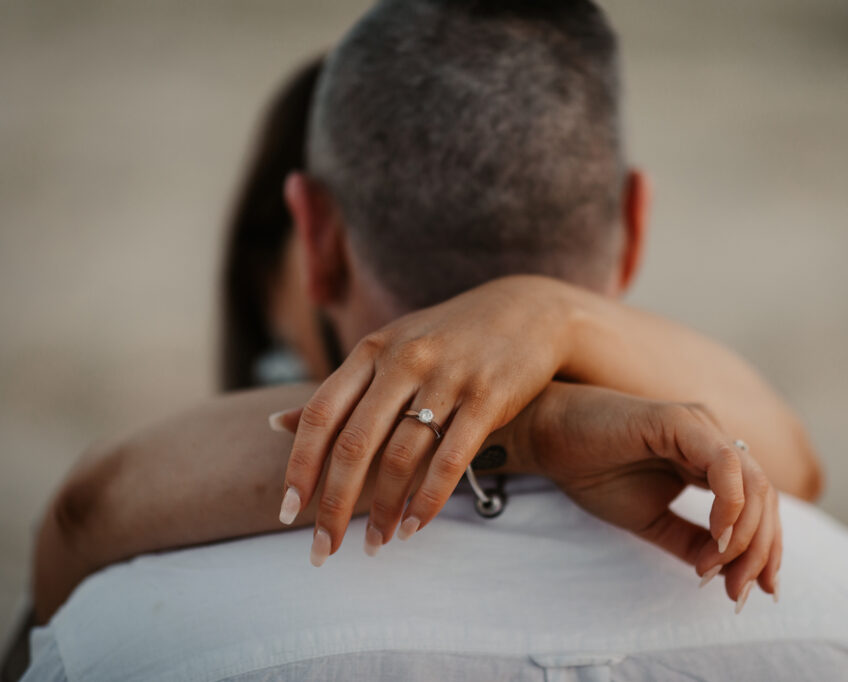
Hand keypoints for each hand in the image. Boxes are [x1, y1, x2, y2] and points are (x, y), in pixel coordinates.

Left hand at [278, 276, 573, 563]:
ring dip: (383, 511)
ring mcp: (447, 377)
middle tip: (324, 549)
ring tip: (375, 544)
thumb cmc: (448, 338)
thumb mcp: (389, 349)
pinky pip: (451, 460)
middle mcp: (404, 361)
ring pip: (401, 458)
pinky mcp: (488, 397)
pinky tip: (414, 527)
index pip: (321, 415)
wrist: (528, 311)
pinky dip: (428, 501)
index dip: (300, 467)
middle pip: (354, 445)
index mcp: (372, 349)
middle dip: (334, 505)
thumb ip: (341, 389)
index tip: (288, 513)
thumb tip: (277, 424)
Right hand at [523, 382, 780, 609]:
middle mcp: (714, 440)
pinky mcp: (681, 421)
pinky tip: (717, 537)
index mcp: (709, 460)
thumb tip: (726, 571)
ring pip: (754, 483)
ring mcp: (701, 427)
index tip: (747, 593)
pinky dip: (730, 505)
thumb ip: (690, 539)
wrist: (548, 439)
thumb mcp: (651, 519)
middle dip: (760, 551)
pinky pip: (725, 463)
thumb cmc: (593, 472)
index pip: (757, 504)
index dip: (763, 550)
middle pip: (765, 497)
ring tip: (718, 571)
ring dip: (747, 536)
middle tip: (738, 593)